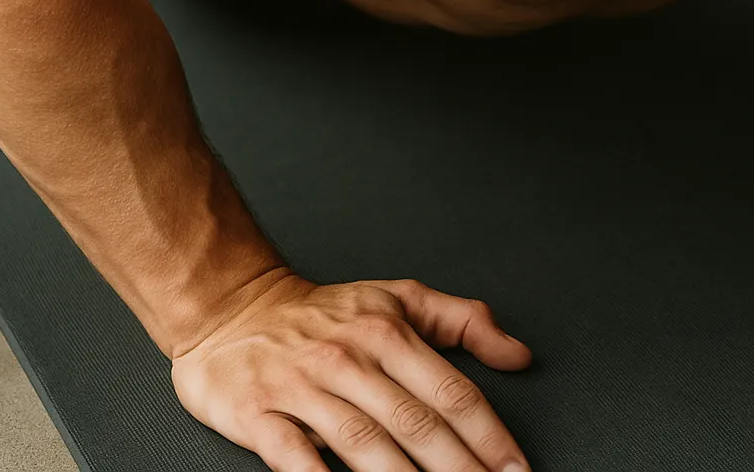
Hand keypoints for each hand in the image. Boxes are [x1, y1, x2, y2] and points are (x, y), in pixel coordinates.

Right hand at [171, 273, 533, 471]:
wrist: (234, 307)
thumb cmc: (327, 312)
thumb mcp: (398, 299)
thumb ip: (463, 320)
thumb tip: (520, 355)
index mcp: (387, 331)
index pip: (451, 391)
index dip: (489, 437)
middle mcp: (349, 358)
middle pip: (416, 424)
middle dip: (460, 470)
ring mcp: (303, 387)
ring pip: (365, 446)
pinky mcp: (260, 413)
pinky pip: (296, 461)